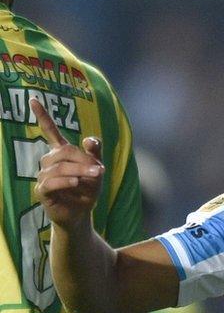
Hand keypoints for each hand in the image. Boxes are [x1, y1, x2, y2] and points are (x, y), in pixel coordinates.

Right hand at [30, 97, 104, 228]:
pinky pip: (50, 182)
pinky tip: (76, 183)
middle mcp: (49, 162)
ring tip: (96, 177)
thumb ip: (95, 153)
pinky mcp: (42, 191)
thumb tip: (89, 138)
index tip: (33, 99)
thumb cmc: (87, 189)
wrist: (82, 212)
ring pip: (59, 167)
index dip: (43, 116)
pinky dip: (64, 181)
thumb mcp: (96, 169)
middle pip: (64, 151)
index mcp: (61, 153)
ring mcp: (44, 176)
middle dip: (84, 159)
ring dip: (79, 171)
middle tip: (100, 169)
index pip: (50, 131)